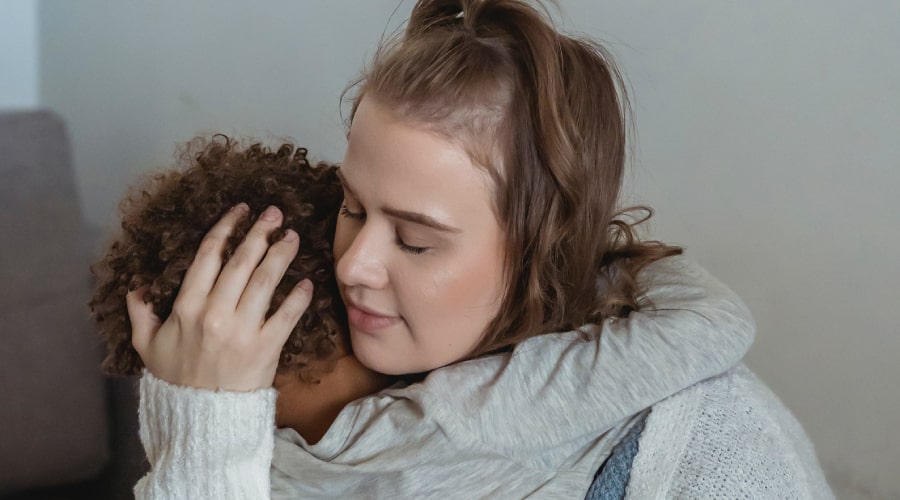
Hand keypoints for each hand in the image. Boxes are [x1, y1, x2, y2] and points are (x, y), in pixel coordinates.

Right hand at [126, 204, 312, 391]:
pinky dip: (299, 297)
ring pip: (265, 282)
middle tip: (274, 213)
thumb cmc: (175, 379)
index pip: (207, 257)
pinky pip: (286, 316)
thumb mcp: (147, 346)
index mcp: (186, 307)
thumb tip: (135, 285)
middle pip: (240, 262)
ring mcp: (243, 330)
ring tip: (292, 236)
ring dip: (281, 255)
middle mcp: (215, 313)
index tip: (239, 211)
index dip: (225, 229)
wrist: (201, 417)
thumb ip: (140, 313)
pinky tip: (306, 281)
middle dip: (258, 233)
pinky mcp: (266, 348)